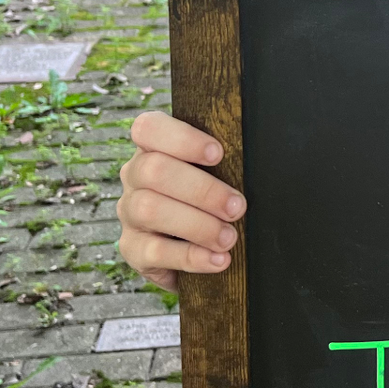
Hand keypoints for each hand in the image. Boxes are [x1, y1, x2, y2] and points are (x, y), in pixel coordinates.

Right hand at [118, 111, 245, 291]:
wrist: (192, 245)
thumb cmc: (209, 197)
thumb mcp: (214, 173)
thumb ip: (222, 163)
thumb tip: (259, 163)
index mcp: (152, 148)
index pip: (148, 128)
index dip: (182, 138)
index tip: (218, 154)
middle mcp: (134, 176)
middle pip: (153, 171)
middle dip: (202, 190)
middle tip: (236, 207)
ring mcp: (129, 213)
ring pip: (150, 210)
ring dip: (197, 224)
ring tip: (229, 237)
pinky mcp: (133, 249)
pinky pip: (155, 252)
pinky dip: (192, 257)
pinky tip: (219, 259)